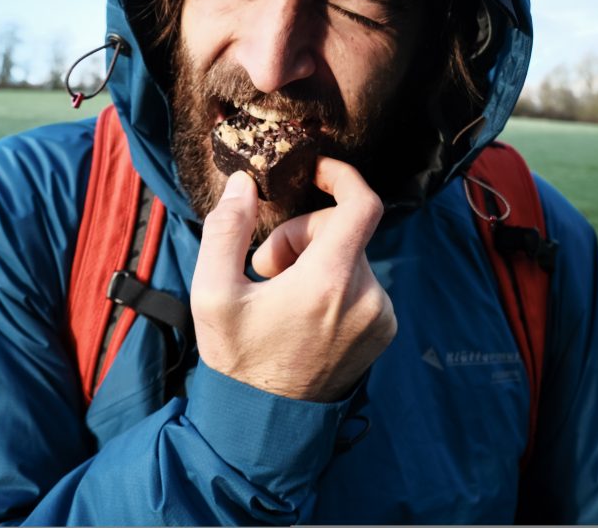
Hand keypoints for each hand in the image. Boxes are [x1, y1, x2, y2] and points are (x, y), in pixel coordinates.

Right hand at [191, 157, 396, 401]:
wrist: (265, 426)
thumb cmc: (238, 359)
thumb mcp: (213, 294)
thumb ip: (226, 229)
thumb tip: (245, 182)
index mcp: (328, 282)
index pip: (362, 204)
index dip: (341, 175)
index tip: (316, 170)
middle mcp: (366, 296)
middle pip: (341, 229)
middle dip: (301, 234)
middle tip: (266, 267)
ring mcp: (380, 315)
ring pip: (350, 254)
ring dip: (316, 260)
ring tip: (282, 296)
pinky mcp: (384, 329)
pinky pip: (361, 280)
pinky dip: (334, 282)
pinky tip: (305, 313)